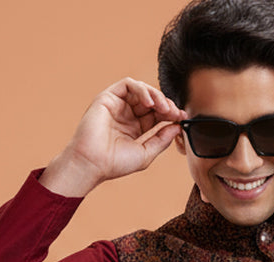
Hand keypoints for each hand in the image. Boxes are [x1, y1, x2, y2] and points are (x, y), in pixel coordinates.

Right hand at [40, 76, 187, 195]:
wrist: (92, 164)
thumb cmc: (115, 164)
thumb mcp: (146, 153)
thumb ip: (161, 139)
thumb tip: (177, 126)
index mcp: (135, 128)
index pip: (156, 115)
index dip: (170, 114)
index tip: (181, 118)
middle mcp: (126, 115)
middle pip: (151, 101)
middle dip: (166, 104)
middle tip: (175, 112)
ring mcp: (117, 105)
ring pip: (141, 90)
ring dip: (156, 96)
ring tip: (164, 107)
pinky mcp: (108, 97)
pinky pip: (128, 85)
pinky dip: (141, 90)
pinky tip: (150, 102)